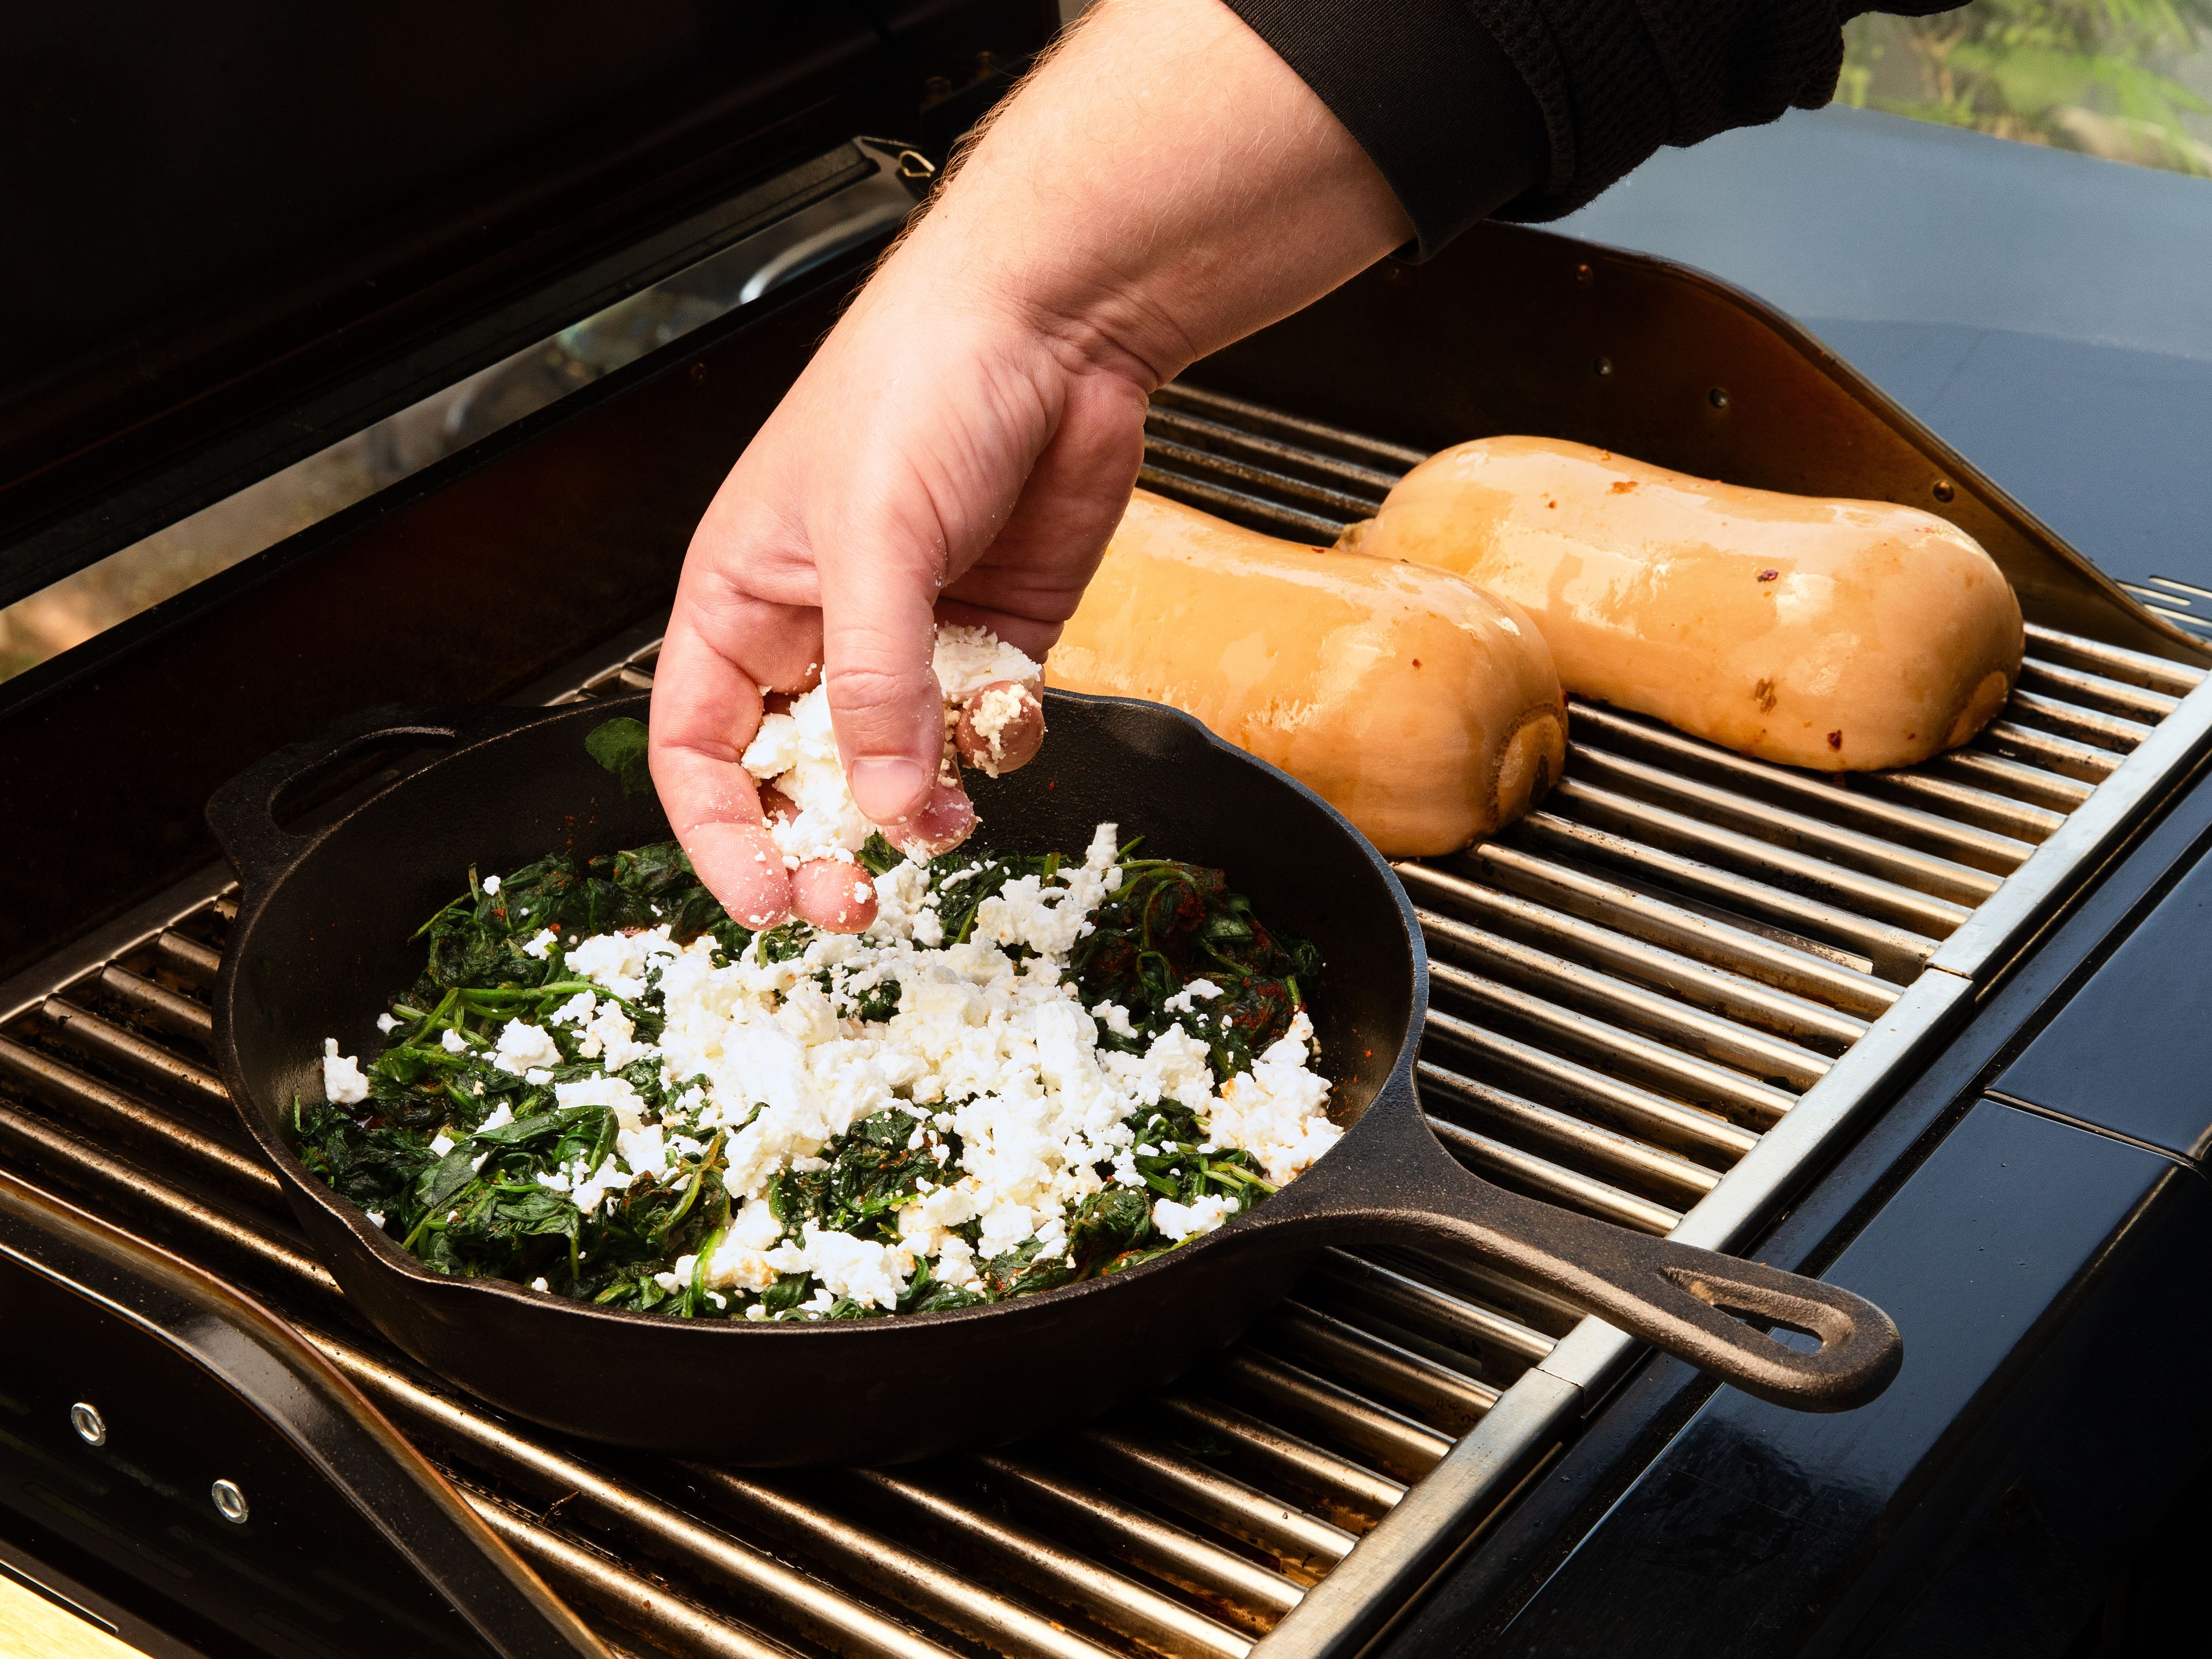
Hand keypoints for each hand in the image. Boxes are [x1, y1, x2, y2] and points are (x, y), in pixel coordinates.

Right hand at [650, 0, 1410, 927]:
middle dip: (826, 843)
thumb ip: (875, 684)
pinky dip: (998, 736)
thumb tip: (890, 805)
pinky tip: (1010, 696)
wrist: (1055, 325)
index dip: (721, 833)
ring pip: (904, 767)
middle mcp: (820, 633)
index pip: (700, 751)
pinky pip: (985, 729)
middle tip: (857, 899)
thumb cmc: (919, 384)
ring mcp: (910, 641)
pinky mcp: (994, 636)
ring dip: (926, 802)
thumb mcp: (872, 540)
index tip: (764, 896)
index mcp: (741, 603)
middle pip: (801, 779)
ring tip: (951, 810)